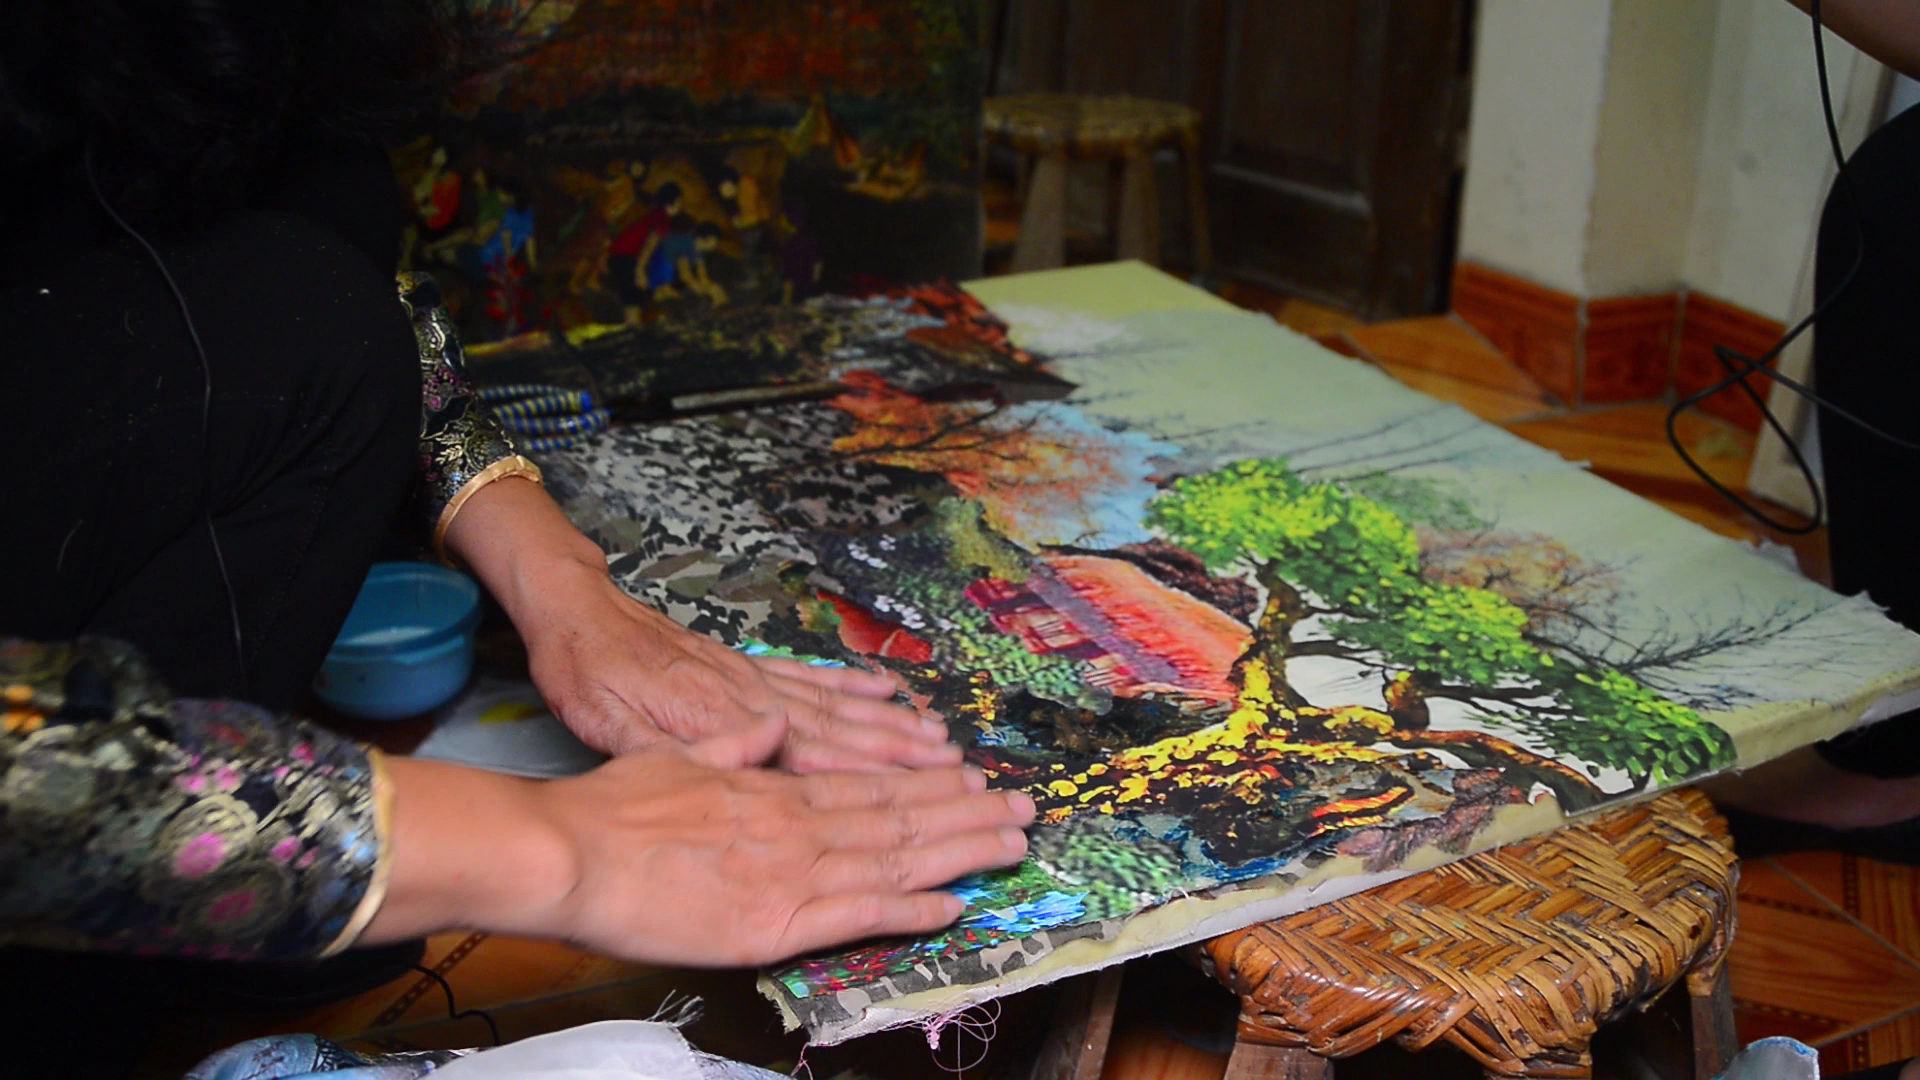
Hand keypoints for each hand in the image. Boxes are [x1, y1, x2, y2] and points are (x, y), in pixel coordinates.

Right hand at [366, 747, 1035, 966]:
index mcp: (775, 789)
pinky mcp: (775, 922)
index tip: (974, 779)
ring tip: (1012, 844)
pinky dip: (910, 909)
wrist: (569, 851)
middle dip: (967, 812)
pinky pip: (858, 914)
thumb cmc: (611, 807)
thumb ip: (737, 747)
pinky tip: (954, 906)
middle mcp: (797, 825)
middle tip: (1025, 809)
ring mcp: (791, 873)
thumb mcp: (680, 757)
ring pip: (895, 858)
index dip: (929, 784)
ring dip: (959, 851)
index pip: (870, 785)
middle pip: (900, 817)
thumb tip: (776, 726)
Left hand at [443, 477, 960, 770]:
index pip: (814, 757)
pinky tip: (889, 687)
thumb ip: (681, 754)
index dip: (874, 775)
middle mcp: (754, 698)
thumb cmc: (588, 678)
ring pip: (838, 704)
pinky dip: (855, 682)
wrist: (576, 611)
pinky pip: (812, 675)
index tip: (924, 789)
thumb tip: (749, 765)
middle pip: (844, 732)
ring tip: (943, 739)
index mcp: (725, 723)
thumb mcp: (614, 729)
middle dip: (905, 756)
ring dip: (893, 723)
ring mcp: (755, 676)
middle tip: (961, 773)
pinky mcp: (746, 662)